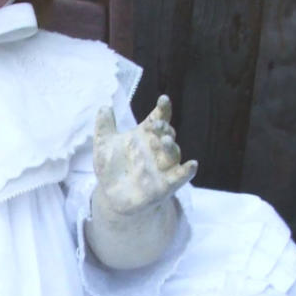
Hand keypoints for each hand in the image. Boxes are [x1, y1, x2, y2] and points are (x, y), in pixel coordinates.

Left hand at [93, 95, 196, 215]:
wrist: (110, 195)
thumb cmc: (110, 167)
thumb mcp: (103, 145)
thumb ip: (104, 126)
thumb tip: (104, 107)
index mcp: (145, 135)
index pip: (158, 118)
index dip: (163, 109)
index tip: (163, 100)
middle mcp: (157, 149)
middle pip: (167, 134)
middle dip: (164, 129)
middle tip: (157, 125)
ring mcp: (163, 167)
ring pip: (173, 154)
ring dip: (172, 147)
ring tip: (166, 141)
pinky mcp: (165, 185)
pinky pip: (180, 177)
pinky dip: (187, 171)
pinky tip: (192, 165)